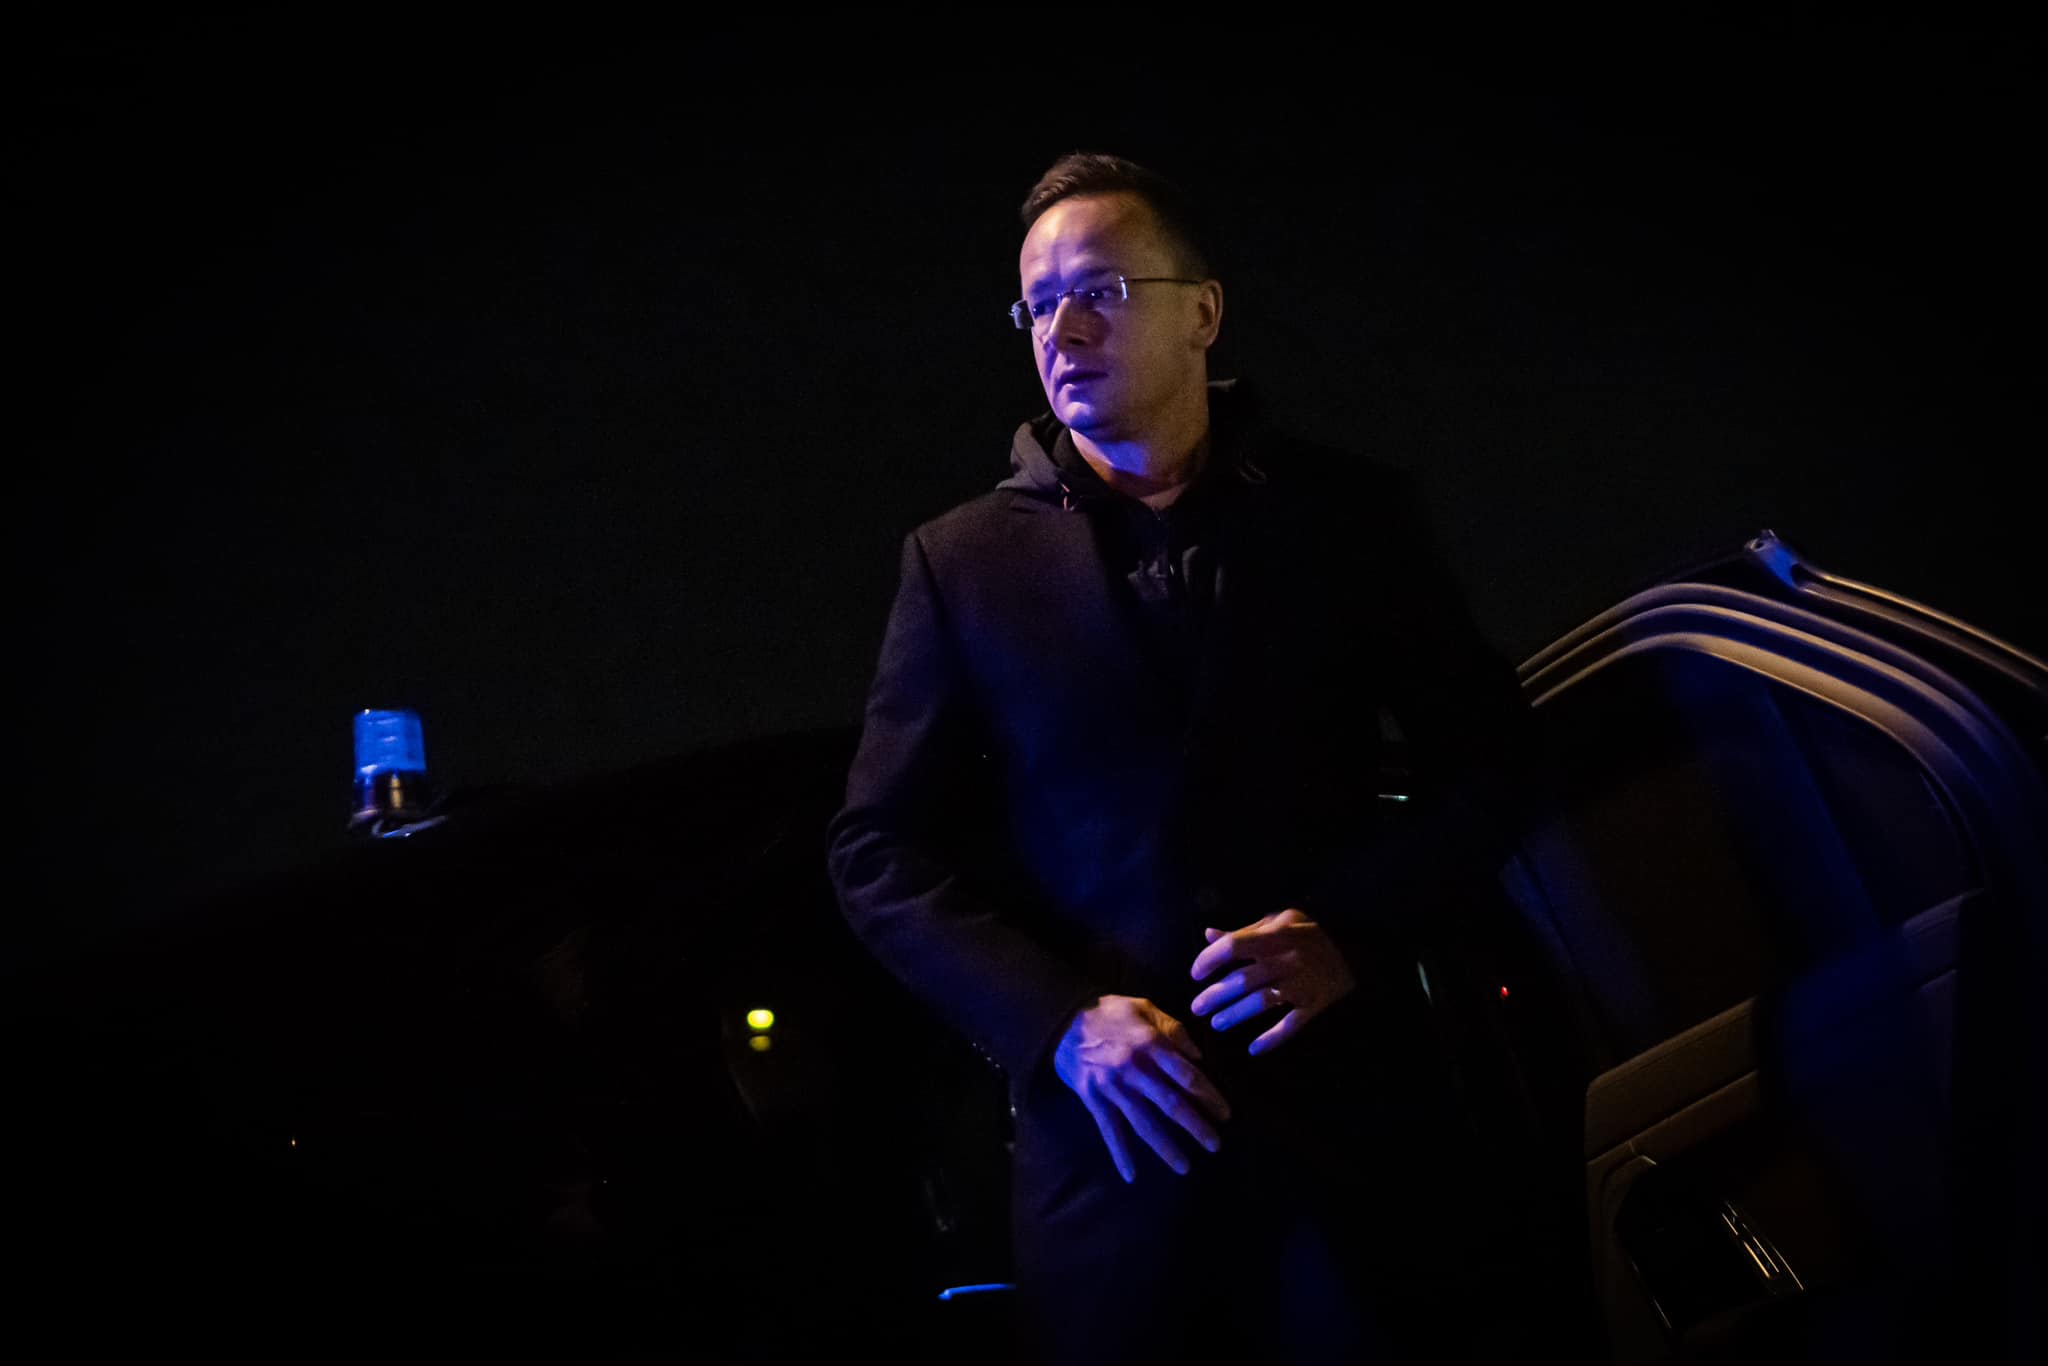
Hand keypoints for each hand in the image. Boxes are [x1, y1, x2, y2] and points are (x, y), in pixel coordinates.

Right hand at [1053, 995, 1231, 1182]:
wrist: (1061, 1020)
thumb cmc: (1109, 1013)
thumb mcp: (1144, 1007)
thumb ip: (1173, 1029)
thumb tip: (1198, 1056)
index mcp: (1150, 1044)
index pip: (1187, 1076)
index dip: (1209, 1096)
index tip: (1224, 1114)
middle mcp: (1133, 1068)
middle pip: (1171, 1103)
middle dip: (1196, 1126)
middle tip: (1216, 1145)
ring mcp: (1112, 1087)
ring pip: (1144, 1122)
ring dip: (1165, 1147)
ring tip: (1184, 1167)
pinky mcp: (1093, 1099)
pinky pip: (1109, 1130)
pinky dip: (1120, 1153)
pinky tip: (1131, 1175)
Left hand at [1189, 908, 1356, 1056]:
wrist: (1353, 955)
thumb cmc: (1307, 936)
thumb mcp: (1278, 922)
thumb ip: (1244, 931)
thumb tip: (1208, 934)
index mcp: (1275, 935)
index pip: (1233, 946)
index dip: (1209, 960)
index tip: (1195, 975)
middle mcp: (1286, 959)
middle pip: (1243, 979)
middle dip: (1215, 995)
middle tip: (1196, 1008)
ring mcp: (1301, 984)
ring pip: (1261, 1003)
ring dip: (1235, 1015)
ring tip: (1216, 1024)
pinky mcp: (1314, 1005)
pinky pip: (1291, 1026)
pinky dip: (1272, 1039)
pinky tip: (1254, 1049)